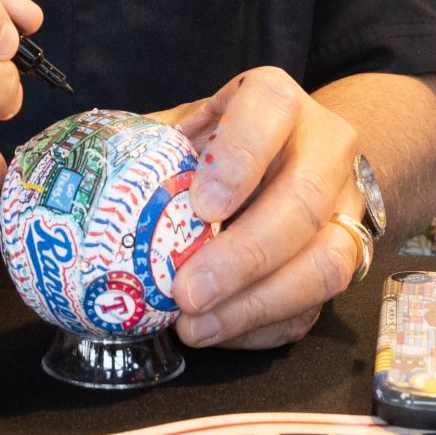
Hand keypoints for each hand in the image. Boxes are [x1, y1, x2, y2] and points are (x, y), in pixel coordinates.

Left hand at [157, 67, 365, 349]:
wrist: (298, 152)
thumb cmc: (223, 142)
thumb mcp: (187, 126)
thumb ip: (149, 148)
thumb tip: (89, 185)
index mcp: (277, 103)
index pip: (270, 110)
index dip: (238, 157)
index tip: (202, 205)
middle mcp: (324, 149)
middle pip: (303, 203)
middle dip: (243, 256)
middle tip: (186, 292)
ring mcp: (344, 208)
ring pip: (325, 263)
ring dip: (256, 304)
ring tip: (196, 326)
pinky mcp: (346, 259)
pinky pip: (314, 306)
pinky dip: (262, 327)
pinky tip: (218, 331)